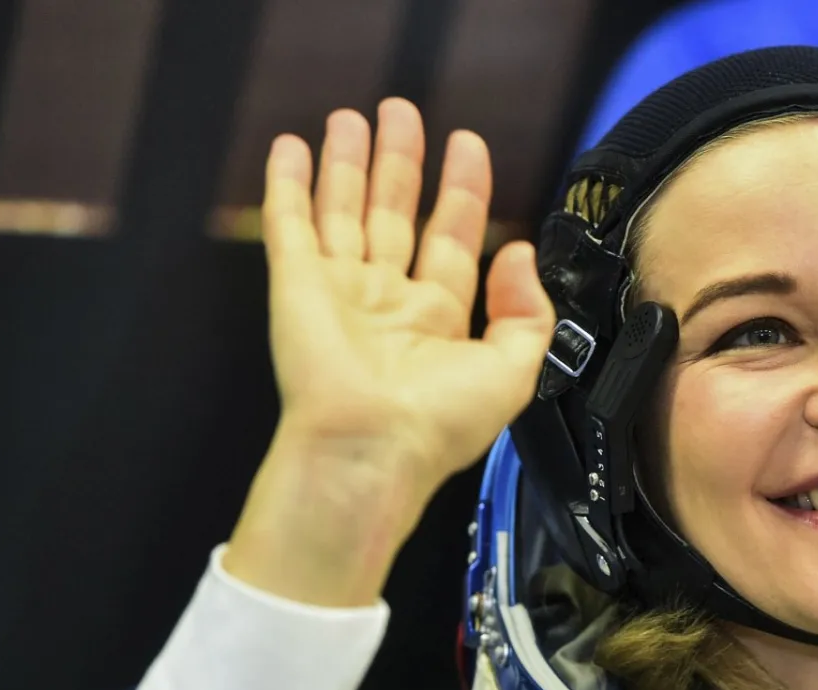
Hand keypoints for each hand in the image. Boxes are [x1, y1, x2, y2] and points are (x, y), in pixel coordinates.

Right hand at [226, 100, 553, 605]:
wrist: (372, 450)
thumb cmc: (438, 426)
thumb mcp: (514, 371)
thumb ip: (528, 311)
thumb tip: (522, 254)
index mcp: (438, 320)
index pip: (453, 237)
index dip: (462, 190)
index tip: (468, 146)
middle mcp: (387, 302)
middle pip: (396, 213)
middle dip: (401, 162)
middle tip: (403, 112)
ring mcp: (339, 291)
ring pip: (344, 210)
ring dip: (348, 163)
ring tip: (352, 117)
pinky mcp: (295, 286)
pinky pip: (289, 223)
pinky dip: (288, 184)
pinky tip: (291, 147)